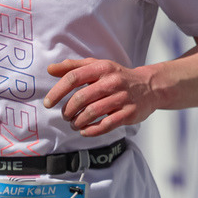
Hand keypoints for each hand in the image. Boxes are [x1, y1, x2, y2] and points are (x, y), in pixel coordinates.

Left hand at [43, 58, 158, 136]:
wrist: (149, 87)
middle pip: (81, 97)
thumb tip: (50, 69)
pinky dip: (91, 130)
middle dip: (67, 110)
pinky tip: (84, 131)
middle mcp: (112, 81)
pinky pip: (106, 125)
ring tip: (73, 124)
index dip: (57, 91)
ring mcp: (122, 98)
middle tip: (64, 115)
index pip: (74, 77)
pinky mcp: (129, 113)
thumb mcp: (97, 66)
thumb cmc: (117, 77)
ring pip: (92, 112)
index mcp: (102, 67)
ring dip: (77, 121)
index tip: (48, 103)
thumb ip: (73, 67)